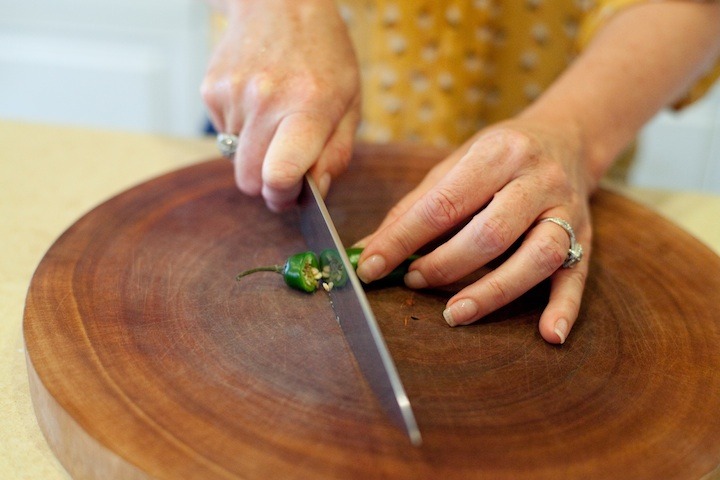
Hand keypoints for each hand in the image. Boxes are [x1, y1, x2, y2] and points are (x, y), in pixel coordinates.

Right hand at [201, 0, 360, 210]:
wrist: (280, 3)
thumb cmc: (323, 55)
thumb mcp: (350, 103)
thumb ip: (336, 153)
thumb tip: (315, 191)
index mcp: (308, 105)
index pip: (280, 173)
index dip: (283, 195)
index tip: (291, 194)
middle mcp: (266, 99)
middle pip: (249, 179)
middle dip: (266, 183)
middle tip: (285, 169)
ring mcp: (233, 93)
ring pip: (235, 158)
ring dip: (255, 151)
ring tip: (275, 118)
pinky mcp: (211, 89)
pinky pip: (224, 133)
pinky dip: (241, 129)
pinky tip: (258, 102)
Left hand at [356, 120, 592, 343]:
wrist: (567, 138)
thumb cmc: (498, 156)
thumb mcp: (454, 165)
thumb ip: (412, 208)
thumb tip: (366, 251)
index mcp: (498, 153)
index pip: (443, 204)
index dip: (403, 239)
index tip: (371, 266)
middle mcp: (538, 179)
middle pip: (491, 233)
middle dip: (445, 264)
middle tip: (414, 281)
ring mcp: (566, 210)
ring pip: (536, 256)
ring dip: (493, 291)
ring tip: (454, 314)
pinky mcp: (586, 238)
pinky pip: (576, 276)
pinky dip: (564, 308)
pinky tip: (549, 334)